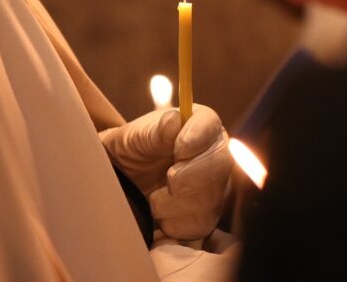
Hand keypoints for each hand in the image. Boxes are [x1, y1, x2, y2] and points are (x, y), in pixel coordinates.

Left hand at [101, 105, 232, 239]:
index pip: (210, 125)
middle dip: (192, 174)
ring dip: (176, 203)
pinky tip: (159, 215)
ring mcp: (215, 187)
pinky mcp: (206, 216)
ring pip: (211, 198)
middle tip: (169, 178)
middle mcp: (214, 153)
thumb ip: (156, 131)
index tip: (178, 148)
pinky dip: (174, 224)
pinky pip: (200, 225)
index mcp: (200, 124)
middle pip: (221, 163)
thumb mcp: (137, 137)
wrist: (125, 181)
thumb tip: (174, 120)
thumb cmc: (134, 150)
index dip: (198, 137)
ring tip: (153, 198)